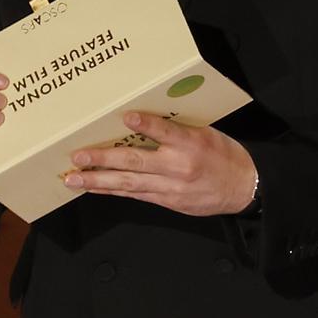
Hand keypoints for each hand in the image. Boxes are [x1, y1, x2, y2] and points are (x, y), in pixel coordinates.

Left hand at [62, 112, 257, 216]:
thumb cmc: (223, 155)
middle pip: (136, 163)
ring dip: (98, 181)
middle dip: (104, 160)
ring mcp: (171, 187)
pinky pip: (135, 195)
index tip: (126, 115)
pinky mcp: (167, 202)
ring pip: (129, 184)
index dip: (146, 124)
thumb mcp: (206, 133)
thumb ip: (176, 129)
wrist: (243, 188)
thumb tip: (140, 119)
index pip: (166, 131)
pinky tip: (93, 188)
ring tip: (74, 178)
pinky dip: (112, 191)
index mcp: (192, 144)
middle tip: (79, 157)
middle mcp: (179, 167)